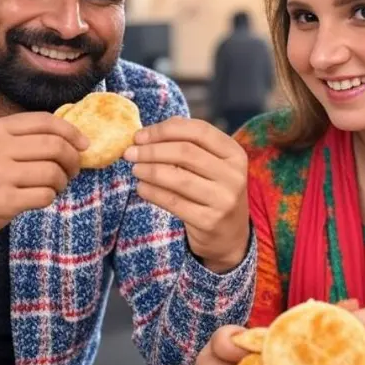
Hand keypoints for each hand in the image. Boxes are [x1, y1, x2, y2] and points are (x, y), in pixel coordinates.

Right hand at [0, 113, 88, 254]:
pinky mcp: (4, 201)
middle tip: (74, 169)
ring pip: (53, 172)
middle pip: (54, 146)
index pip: (44, 121)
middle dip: (72, 158)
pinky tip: (42, 198)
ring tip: (56, 186)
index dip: (71, 131)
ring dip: (62, 181)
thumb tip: (66, 137)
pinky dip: (50, 197)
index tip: (84, 144)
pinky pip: (44, 195)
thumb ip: (19, 137)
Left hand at [124, 117, 248, 271]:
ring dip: (149, 170)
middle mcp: (233, 175)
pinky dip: (152, 192)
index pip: (198, 130)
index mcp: (234, 153)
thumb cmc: (212, 191)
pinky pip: (173, 202)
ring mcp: (223, 200)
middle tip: (130, 152)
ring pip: (178, 177)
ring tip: (135, 169)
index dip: (165, 129)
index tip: (140, 135)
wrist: (229, 235)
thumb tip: (149, 132)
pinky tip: (141, 187)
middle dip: (152, 150)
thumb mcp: (211, 165)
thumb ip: (188, 145)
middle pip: (186, 152)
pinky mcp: (209, 221)